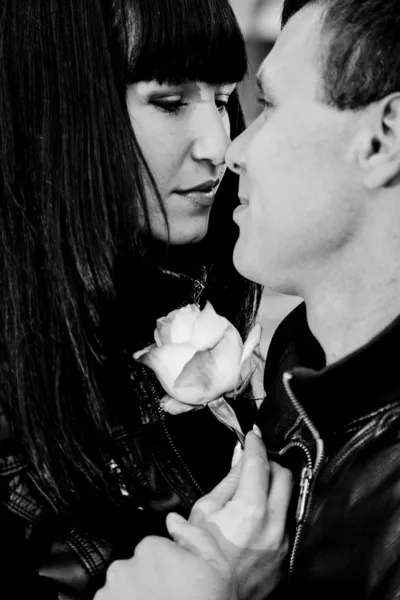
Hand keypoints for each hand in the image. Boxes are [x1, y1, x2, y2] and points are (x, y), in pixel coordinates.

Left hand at [94, 534, 234, 599]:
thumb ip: (195, 536)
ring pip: (123, 585)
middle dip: (149, 578)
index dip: (169, 564)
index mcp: (151, 548)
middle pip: (137, 566)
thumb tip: (173, 519)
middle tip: (168, 597)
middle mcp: (124, 566)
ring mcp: (109, 591)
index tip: (178, 580)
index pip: (155, 547)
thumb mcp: (217, 567)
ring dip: (135, 594)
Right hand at [166, 430, 292, 599]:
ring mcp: (282, 541)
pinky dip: (274, 514)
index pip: (259, 463)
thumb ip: (228, 482)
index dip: (256, 445)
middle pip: (283, 476)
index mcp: (250, 508)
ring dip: (274, 488)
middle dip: (270, 463)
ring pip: (288, 500)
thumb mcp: (205, 509)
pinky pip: (285, 524)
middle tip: (256, 462)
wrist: (207, 594)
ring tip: (255, 490)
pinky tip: (257, 517)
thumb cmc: (199, 554)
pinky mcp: (284, 556)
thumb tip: (240, 460)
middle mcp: (273, 523)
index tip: (253, 436)